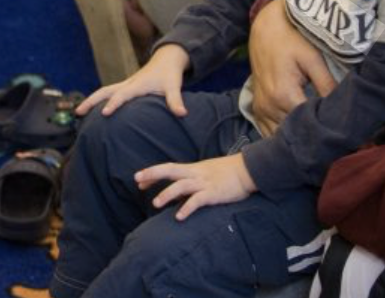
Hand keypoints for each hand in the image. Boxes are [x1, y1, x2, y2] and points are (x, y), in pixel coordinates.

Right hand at [78, 44, 188, 117]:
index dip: (114, 104)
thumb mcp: (174, 86)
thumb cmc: (169, 74)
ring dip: (91, 100)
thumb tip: (182, 115)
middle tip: (78, 112)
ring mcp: (125, 84)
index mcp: (137, 84)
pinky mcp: (125, 87)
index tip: (104, 113)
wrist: (166, 59)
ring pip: (103, 91)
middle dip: (91, 101)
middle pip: (105, 91)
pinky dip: (98, 99)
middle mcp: (128, 84)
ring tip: (79, 112)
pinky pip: (108, 93)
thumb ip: (176, 101)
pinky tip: (92, 110)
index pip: (122, 95)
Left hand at [136, 154, 255, 220]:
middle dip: (152, 174)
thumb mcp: (206, 173)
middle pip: (169, 170)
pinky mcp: (213, 193)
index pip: (168, 168)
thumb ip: (191, 180)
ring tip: (155, 203)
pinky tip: (178, 216)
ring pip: (181, 186)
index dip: (152, 173)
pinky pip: (197, 200)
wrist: (247, 171)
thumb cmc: (227, 173)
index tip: (138, 179)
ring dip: (166, 194)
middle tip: (137, 180)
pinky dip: (187, 208)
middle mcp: (195, 174)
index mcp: (192, 169)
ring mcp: (204, 183)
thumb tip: (177, 190)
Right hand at [246, 1, 334, 137]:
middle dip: (313, 138)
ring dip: (297, 139)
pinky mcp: (257, 108)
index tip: (343, 137)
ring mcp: (260, 108)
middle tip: (335, 143)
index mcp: (284, 95)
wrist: (265, 28)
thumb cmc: (291, 39)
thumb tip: (346, 110)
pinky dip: (282, 135)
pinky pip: (268, 131)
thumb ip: (327, 85)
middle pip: (294, 134)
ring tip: (317, 140)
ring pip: (279, 137)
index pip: (308, 127)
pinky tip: (298, 135)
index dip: (326, 133)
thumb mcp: (313, 59)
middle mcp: (269, 106)